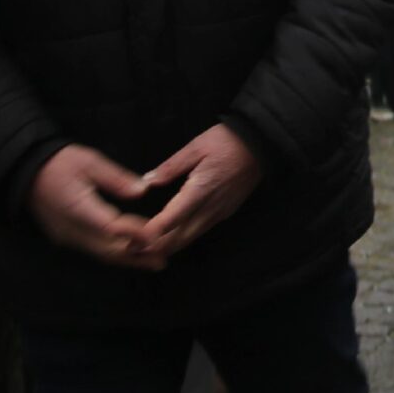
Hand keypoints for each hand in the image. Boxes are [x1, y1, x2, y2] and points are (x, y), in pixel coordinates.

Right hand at [30, 145, 163, 269]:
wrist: (25, 173)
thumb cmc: (59, 162)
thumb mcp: (89, 162)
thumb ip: (116, 178)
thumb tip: (142, 191)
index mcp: (77, 208)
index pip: (109, 227)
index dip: (133, 233)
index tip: (156, 236)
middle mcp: (71, 229)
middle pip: (107, 249)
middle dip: (136, 255)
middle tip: (163, 258)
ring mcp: (67, 237)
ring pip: (101, 254)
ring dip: (127, 259)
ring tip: (154, 262)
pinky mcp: (66, 238)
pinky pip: (94, 250)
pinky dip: (115, 253)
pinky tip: (132, 254)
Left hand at [138, 124, 265, 257]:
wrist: (262, 143)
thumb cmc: (227, 141)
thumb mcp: (195, 147)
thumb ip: (170, 167)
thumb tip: (146, 182)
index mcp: (200, 191)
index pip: (171, 220)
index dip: (151, 234)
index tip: (132, 240)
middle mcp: (210, 208)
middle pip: (179, 238)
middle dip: (155, 248)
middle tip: (132, 251)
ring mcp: (220, 213)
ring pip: (190, 238)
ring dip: (168, 246)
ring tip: (145, 250)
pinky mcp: (225, 212)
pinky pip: (200, 231)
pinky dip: (182, 238)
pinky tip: (171, 239)